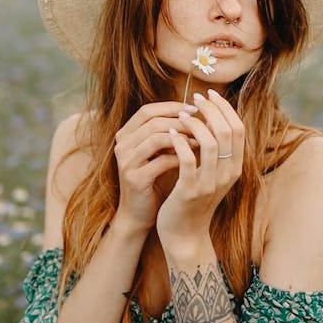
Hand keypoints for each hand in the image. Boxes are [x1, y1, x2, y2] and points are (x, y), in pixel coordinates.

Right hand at [114, 102, 198, 232]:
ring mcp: (126, 162)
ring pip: (156, 138)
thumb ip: (168, 134)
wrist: (138, 214)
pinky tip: (193, 160)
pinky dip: (179, 158)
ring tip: (200, 141)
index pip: (147, 111)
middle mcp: (122, 145)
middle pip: (152, 121)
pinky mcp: (135, 179)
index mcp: (125, 135)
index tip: (194, 109)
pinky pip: (161, 161)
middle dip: (179, 121)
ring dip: (181, 138)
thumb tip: (195, 114)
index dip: (171, 107)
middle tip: (201, 124)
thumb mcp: (158, 153)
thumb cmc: (153, 180)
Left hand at [156, 89, 244, 252]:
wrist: (184, 234)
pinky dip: (180, 142)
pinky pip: (188, 159)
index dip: (225, 108)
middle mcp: (227, 174)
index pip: (238, 129)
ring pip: (210, 143)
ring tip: (181, 115)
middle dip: (211, 110)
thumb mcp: (211, 173)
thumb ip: (215, 149)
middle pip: (227, 132)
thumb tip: (211, 116)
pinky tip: (170, 133)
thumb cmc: (194, 199)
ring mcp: (210, 183)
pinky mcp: (190, 191)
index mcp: (235, 167)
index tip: (208, 95)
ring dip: (195, 124)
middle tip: (195, 99)